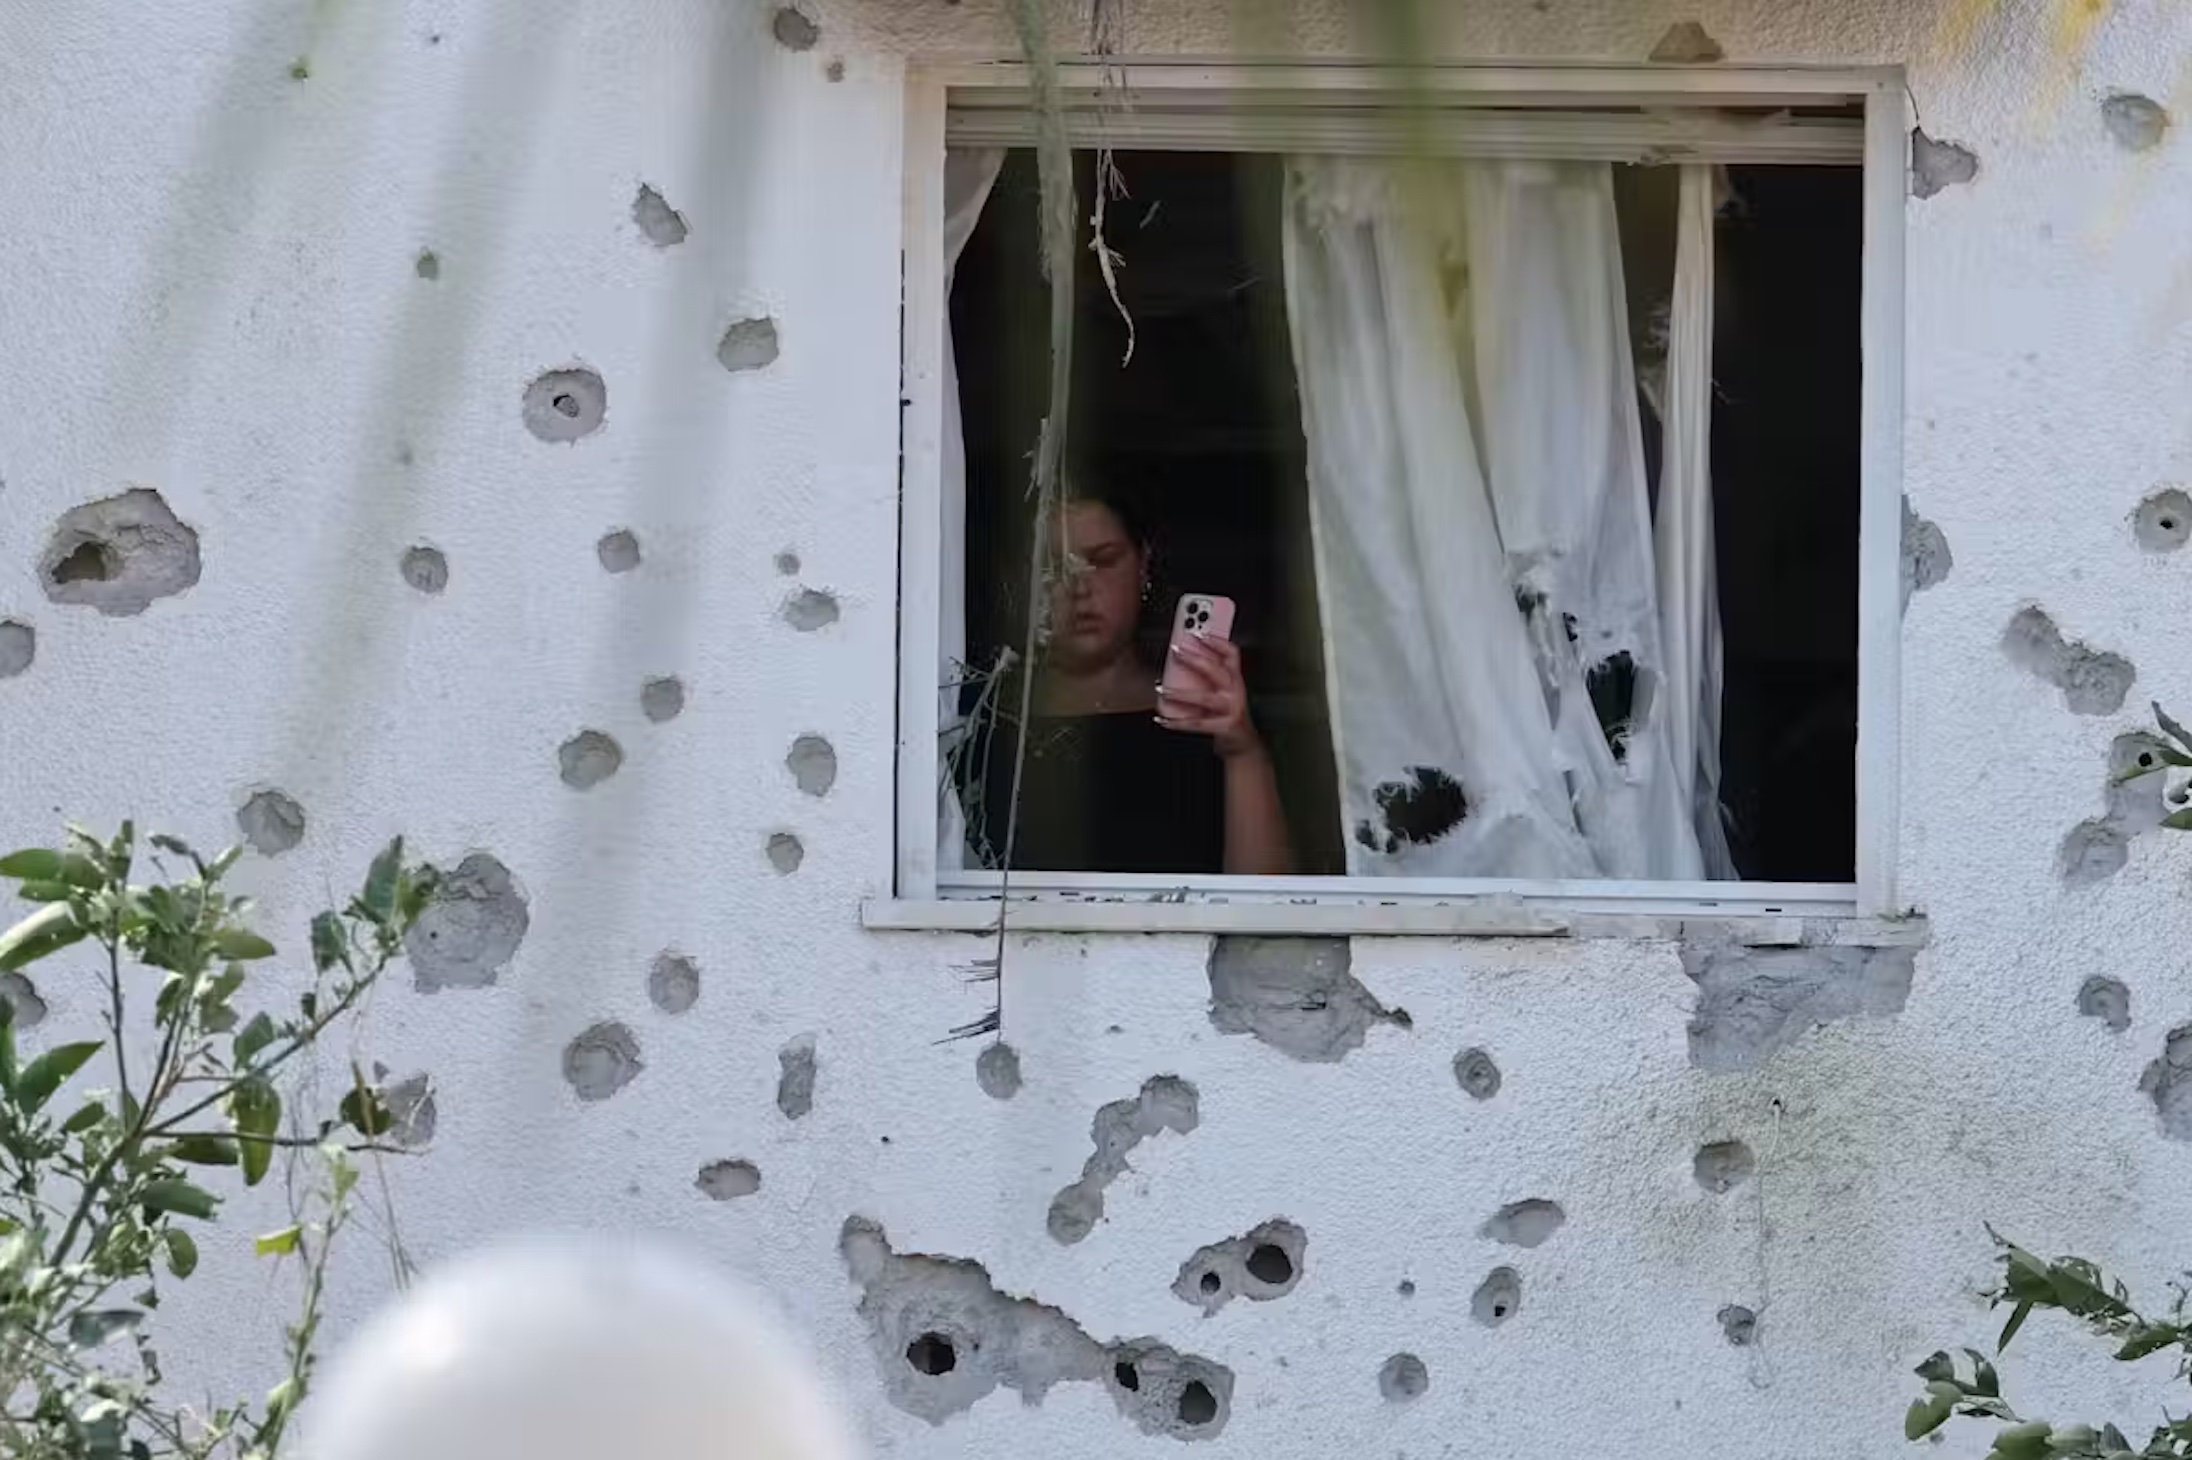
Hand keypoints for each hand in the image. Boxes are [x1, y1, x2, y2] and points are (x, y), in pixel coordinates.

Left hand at [1156, 634, 1261, 759]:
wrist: (1243, 744)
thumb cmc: (1228, 714)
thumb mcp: (1223, 692)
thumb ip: (1208, 676)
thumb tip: (1183, 660)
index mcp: (1235, 679)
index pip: (1231, 653)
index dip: (1216, 641)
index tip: (1198, 633)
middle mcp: (1235, 691)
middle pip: (1215, 670)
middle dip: (1194, 659)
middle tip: (1175, 651)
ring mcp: (1231, 708)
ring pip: (1203, 698)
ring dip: (1179, 693)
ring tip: (1161, 689)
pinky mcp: (1224, 726)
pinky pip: (1196, 723)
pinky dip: (1177, 722)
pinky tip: (1163, 719)